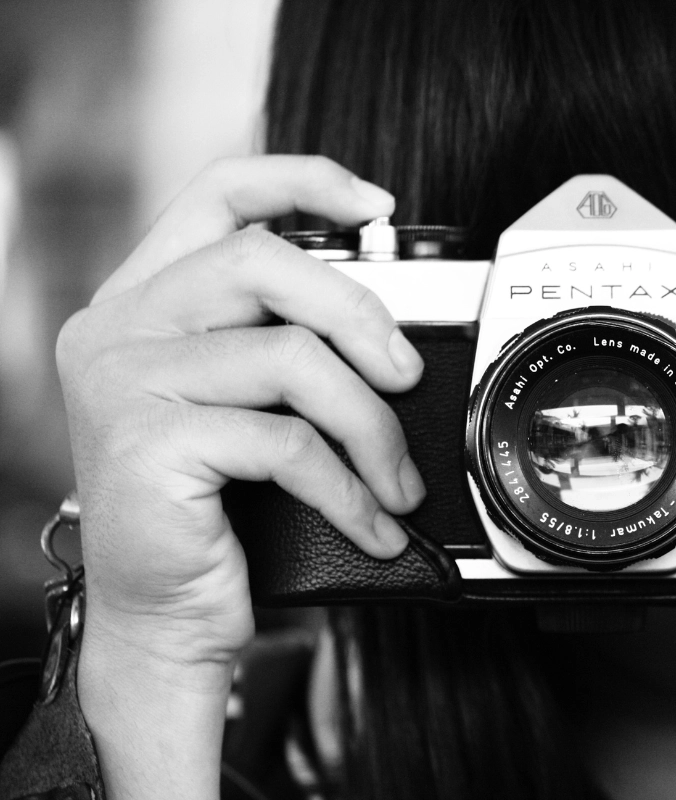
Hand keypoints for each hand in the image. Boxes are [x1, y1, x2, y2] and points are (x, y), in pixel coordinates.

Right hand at [56, 155, 422, 798]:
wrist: (160, 614)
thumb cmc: (212, 510)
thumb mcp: (243, 404)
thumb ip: (279, 340)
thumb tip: (382, 320)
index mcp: (144, 299)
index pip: (218, 194)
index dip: (303, 181)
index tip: (377, 206)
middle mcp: (122, 327)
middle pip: (264, 262)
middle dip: (361, 317)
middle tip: (405, 376)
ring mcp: (125, 383)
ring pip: (290, 358)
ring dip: (370, 426)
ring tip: (395, 479)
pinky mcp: (149, 446)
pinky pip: (288, 444)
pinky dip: (349, 488)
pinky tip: (372, 522)